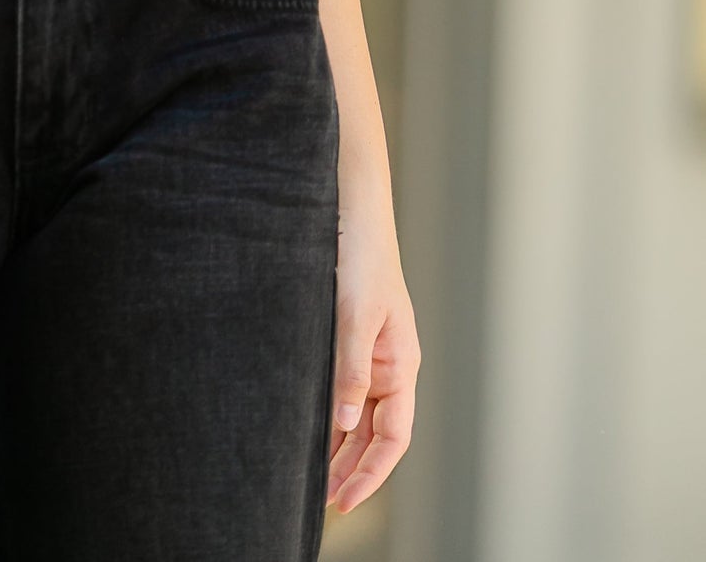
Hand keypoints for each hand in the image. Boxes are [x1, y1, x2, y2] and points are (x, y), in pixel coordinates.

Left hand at [326, 204, 420, 513]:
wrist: (348, 204)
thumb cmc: (362, 254)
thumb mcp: (356, 314)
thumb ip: (351, 369)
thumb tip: (343, 425)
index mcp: (400, 363)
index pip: (393, 436)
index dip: (371, 472)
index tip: (345, 501)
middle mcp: (385, 363)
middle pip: (373, 431)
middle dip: (351, 468)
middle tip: (322, 500)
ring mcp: (365, 350)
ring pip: (354, 412)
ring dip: (337, 445)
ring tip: (312, 476)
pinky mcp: (341, 333)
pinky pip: (337, 384)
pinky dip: (325, 411)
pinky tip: (306, 425)